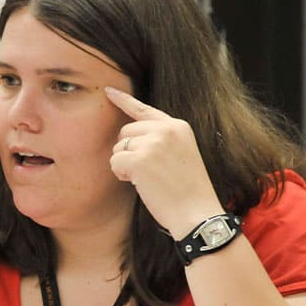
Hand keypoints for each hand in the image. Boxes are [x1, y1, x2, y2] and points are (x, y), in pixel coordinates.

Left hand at [105, 87, 223, 237]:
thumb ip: (161, 139)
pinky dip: (121, 175)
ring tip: (148, 179)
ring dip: (125, 165)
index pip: (144, 109)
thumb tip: (129, 137)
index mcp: (178, 126)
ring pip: (119, 147)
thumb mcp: (182, 154)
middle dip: (128, 151)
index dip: (123, 100)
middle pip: (126, 131)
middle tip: (147, 171)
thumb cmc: (188, 191)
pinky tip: (140, 184)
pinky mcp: (140, 159)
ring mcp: (153, 143)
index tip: (108, 92)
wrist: (197, 213)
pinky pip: (115, 162)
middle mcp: (166, 129)